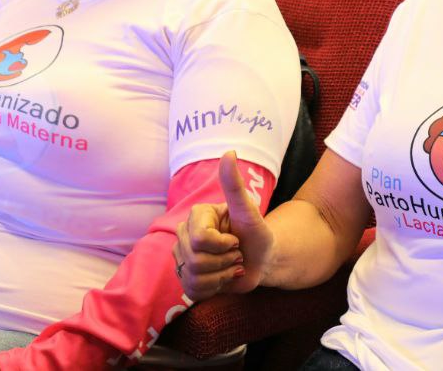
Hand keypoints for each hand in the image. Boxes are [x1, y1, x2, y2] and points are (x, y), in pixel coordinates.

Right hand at [173, 152, 273, 300]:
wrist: (261, 261)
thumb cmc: (256, 233)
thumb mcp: (248, 210)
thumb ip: (235, 185)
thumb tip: (229, 152)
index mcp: (196, 215)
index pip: (202, 239)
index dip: (225, 244)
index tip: (236, 239)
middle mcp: (183, 235)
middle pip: (197, 260)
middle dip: (226, 260)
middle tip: (235, 253)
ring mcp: (182, 258)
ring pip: (194, 276)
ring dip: (222, 274)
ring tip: (231, 264)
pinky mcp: (185, 279)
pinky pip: (193, 290)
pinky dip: (216, 287)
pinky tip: (223, 278)